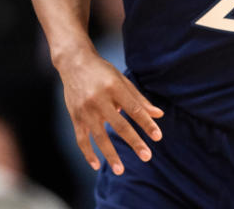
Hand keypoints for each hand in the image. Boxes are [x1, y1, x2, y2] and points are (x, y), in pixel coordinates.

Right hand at [57, 50, 163, 174]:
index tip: (157, 137)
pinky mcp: (75, 116)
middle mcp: (100, 99)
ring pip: (99, 137)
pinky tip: (96, 165)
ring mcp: (86, 110)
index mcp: (115, 87)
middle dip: (134, 142)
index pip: (134, 109)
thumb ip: (140, 100)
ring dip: (110, 155)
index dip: (146, 123)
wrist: (74, 63)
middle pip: (119, 125)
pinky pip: (81, 139)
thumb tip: (159, 115)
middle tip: (147, 156)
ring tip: (121, 170)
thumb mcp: (123, 81)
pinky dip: (88, 153)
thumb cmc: (103, 72)